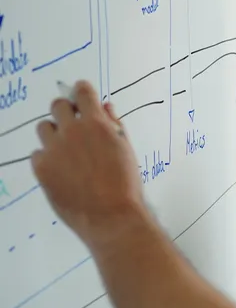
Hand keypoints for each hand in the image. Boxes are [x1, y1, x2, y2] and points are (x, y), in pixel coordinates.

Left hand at [31, 80, 148, 249]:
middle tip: (75, 128)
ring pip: (44, 127)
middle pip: (57, 105)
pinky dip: (48, 158)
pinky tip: (62, 171)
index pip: (82, 91)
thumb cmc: (126, 183)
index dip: (82, 92)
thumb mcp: (126, 149)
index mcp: (96, 124)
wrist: (111, 216)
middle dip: (66, 112)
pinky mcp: (41, 168)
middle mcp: (72, 131)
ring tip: (67, 152)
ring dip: (54, 134)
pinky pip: (38, 154)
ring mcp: (53, 149)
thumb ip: (114, 124)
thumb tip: (104, 107)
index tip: (83, 98)